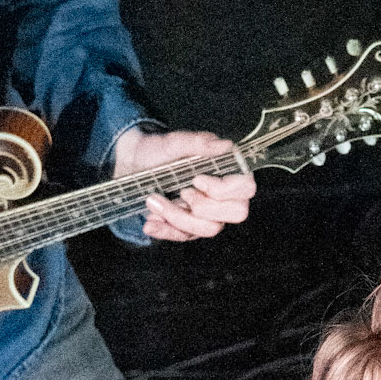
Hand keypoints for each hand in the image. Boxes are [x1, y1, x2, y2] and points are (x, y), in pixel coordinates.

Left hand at [112, 127, 255, 241]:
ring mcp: (210, 216)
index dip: (225, 190)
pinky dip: (166, 230)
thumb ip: (199, 143)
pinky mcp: (192, 228)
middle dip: (204, 206)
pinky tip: (151, 223)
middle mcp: (225, 198)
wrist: (134, 165)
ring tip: (153, 201)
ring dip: (178, 217)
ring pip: (208, 228)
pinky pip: (186, 237)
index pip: (246, 189)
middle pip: (235, 213)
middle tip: (182, 192)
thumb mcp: (174, 143)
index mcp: (227, 173)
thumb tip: (225, 145)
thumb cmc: (158, 152)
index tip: (197, 180)